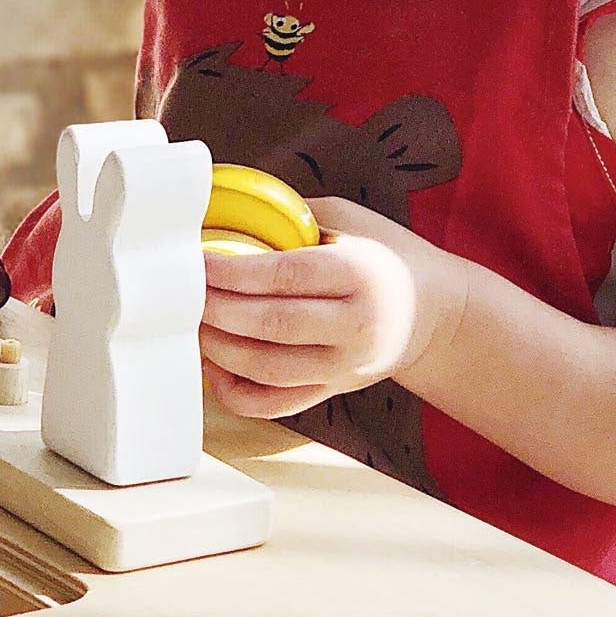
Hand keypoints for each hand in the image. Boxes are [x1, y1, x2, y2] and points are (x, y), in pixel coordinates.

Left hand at [198, 196, 468, 418]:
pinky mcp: (332, 391)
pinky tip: (213, 366)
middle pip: (272, 324)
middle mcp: (355, 325)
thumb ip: (294, 218)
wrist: (432, 313)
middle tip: (183, 294)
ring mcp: (344, 367)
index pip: (286, 276)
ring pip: (268, 369)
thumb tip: (227, 212)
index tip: (198, 262)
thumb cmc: (384, 256)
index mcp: (360, 274)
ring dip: (219, 350)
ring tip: (193, 326)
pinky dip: (235, 392)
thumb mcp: (352, 221)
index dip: (234, 271)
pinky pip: (275, 404)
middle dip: (217, 310)